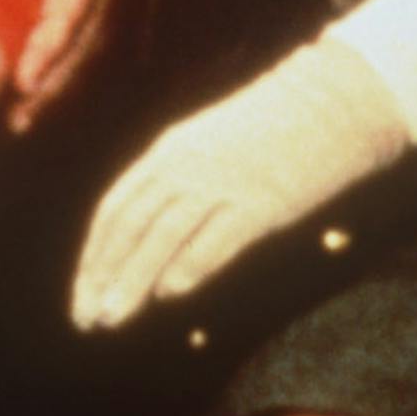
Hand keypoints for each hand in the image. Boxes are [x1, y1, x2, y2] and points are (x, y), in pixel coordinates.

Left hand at [0, 0, 150, 131]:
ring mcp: (111, 17)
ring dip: (54, 96)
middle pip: (81, 51)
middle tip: (18, 114)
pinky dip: (58, 90)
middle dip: (52, 85)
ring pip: (84, 66)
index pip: (73, 11)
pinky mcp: (103, 32)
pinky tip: (26, 114)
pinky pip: (83, 67)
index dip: (51, 47)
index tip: (25, 77)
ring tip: (17, 121)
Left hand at [70, 39, 408, 328]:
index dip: (95, 253)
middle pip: (130, 227)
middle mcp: (186, 165)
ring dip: (133, 281)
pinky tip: (169, 295)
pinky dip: (190, 267)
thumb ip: (182, 178)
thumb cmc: (275, 123)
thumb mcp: (214, 141)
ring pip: (163, 238)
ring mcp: (223, 182)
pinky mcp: (262, 202)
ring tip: (111, 318)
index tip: (81, 290)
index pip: (116, 208)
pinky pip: (217, 240)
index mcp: (170, 148)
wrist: (335, 97)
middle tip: (85, 318)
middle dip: (102, 275)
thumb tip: (154, 229)